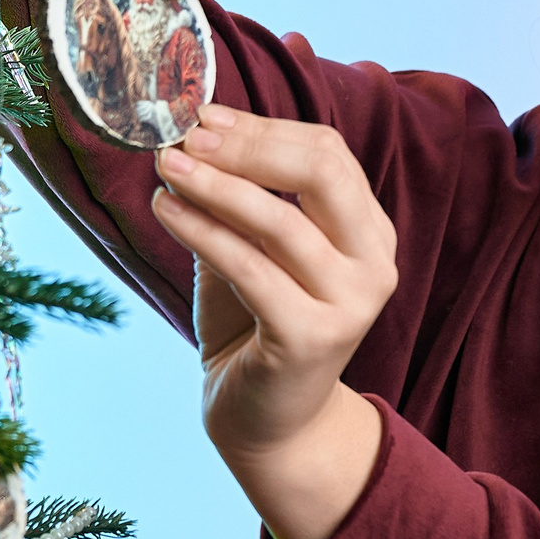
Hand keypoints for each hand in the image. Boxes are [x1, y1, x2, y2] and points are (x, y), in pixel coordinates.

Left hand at [149, 104, 397, 538]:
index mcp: (369, 232)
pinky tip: (165, 211)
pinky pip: (251, 269)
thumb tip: (194, 133)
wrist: (267, 422)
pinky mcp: (314, 337)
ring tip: (165, 168)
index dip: (263, 129)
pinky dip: (203, 232)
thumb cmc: (255, 327)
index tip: (202, 116)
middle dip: (247, 146)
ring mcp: (352, 303)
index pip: (327, 153)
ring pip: (280, 221)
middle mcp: (375, 263)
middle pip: (320, 172)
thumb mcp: (254, 250)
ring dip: (214, 186)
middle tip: (186, 137)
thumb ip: (243, 198)